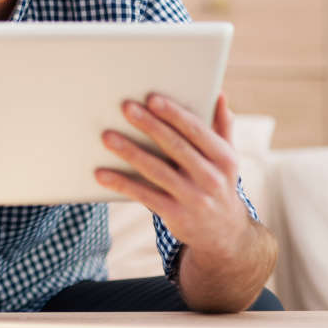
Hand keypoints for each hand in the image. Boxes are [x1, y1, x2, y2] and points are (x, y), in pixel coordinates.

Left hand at [95, 93, 249, 260]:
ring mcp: (193, 198)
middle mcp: (211, 178)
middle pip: (175, 147)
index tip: (152, 98)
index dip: (174, 114)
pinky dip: (121, 183)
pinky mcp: (175, 215)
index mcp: (224, 157)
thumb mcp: (226, 157)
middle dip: (150, 125)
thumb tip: (217, 93)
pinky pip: (144, 195)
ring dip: (130, 152)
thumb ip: (221, 126)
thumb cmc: (217, 182)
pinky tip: (101, 174)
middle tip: (126, 107)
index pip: (196, 130)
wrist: (224, 234)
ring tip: (107, 136)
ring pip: (156, 171)